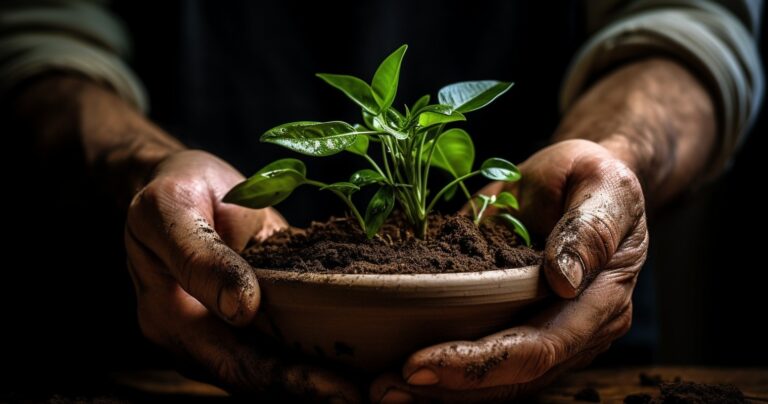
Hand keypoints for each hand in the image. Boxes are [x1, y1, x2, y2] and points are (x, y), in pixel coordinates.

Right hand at [125, 150, 359, 400]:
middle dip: (312, 391)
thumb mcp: (172, 208)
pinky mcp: (247, 320)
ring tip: (369, 386)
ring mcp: (223, 332)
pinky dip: (316, 354)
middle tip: (364, 395)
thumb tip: (241, 309)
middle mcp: (197, 338)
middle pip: (257, 378)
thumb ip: (201, 256)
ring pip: (271, 369)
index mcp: (171, 317)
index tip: (338, 389)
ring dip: (317, 381)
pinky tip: (356, 360)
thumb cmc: (173, 191)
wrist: (177, 185)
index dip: (287, 380)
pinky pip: (281, 344)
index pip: (234, 362)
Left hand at [370, 139, 647, 402]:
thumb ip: (589, 228)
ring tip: (385, 390)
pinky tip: (406, 375)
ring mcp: (556, 338)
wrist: (591, 186)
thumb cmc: (595, 179)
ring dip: (443, 393)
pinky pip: (491, 366)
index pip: (540, 347)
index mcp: (601, 300)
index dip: (480, 363)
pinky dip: (450, 376)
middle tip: (385, 388)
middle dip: (450, 388)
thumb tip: (563, 279)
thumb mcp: (601, 187)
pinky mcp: (529, 330)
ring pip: (501, 385)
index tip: (419, 363)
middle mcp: (581, 332)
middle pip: (515, 379)